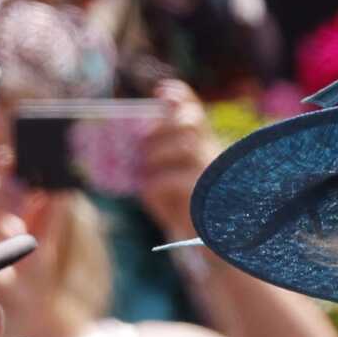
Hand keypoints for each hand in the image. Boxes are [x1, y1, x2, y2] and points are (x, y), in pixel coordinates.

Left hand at [136, 80, 219, 240]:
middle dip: (163, 125)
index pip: (196, 111)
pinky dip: (158, 180)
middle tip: (141, 137)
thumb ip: (149, 169)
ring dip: (159, 152)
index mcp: (202, 147)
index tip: (160, 91)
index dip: (180, 96)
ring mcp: (212, 174)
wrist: (208, 245)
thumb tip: (125, 154)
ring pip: (188, 146)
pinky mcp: (208, 196)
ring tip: (144, 166)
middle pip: (191, 123)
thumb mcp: (162, 187)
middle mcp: (211, 155)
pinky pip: (179, 179)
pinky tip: (147, 188)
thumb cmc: (183, 212)